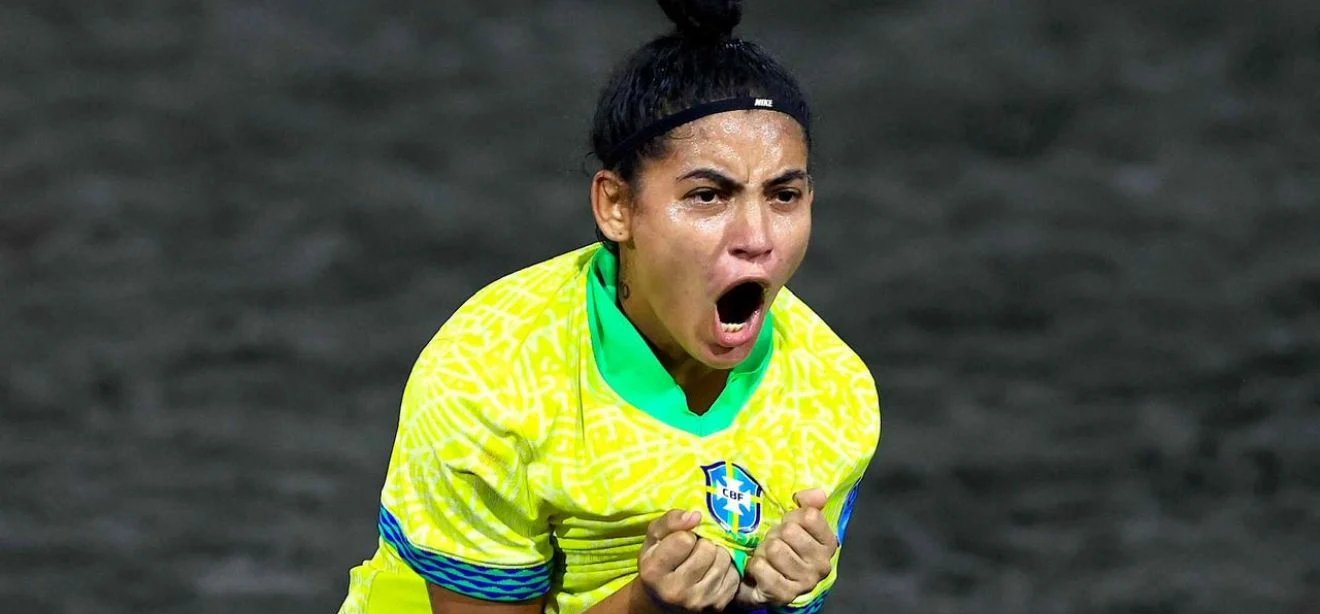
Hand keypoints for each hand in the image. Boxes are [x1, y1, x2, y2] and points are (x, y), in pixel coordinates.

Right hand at [633, 509, 740, 612]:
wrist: (663, 601)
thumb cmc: (658, 561)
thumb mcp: (655, 538)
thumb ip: (670, 521)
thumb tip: (696, 516)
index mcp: (653, 571)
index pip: (684, 539)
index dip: (685, 535)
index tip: (680, 542)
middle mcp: (675, 591)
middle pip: (707, 549)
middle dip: (702, 544)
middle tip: (694, 551)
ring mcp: (698, 601)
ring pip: (723, 559)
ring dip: (716, 554)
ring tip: (704, 560)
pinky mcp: (717, 606)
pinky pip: (734, 574)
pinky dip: (726, 569)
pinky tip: (712, 572)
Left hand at [736, 489, 837, 607]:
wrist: (763, 580)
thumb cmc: (783, 546)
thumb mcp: (796, 521)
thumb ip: (809, 504)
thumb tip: (818, 495)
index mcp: (829, 544)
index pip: (810, 516)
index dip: (792, 517)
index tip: (788, 525)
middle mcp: (822, 565)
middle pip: (790, 532)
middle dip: (776, 534)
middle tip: (774, 543)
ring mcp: (805, 582)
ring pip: (775, 549)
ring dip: (764, 550)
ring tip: (767, 556)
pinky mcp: (784, 595)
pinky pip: (762, 568)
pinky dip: (755, 565)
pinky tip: (760, 569)